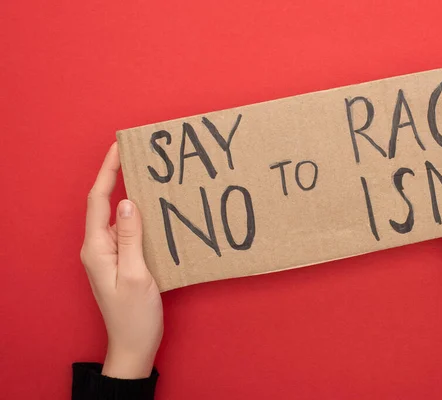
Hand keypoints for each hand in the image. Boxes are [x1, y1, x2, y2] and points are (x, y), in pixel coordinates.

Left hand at [80, 142, 162, 377]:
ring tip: (148, 175)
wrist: (134, 344)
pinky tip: (155, 209)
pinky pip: (128, 230)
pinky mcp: (122, 260)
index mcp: (97, 248)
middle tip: (135, 154)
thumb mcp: (137, 274)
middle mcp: (99, 247)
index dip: (107, 171)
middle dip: (116, 176)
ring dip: (129, 194)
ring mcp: (110, 254)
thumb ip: (131, 238)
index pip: (98, 200)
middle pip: (104, 203)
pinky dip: (139, 215)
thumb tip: (126, 202)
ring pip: (118, 216)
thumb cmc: (135, 314)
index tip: (118, 147)